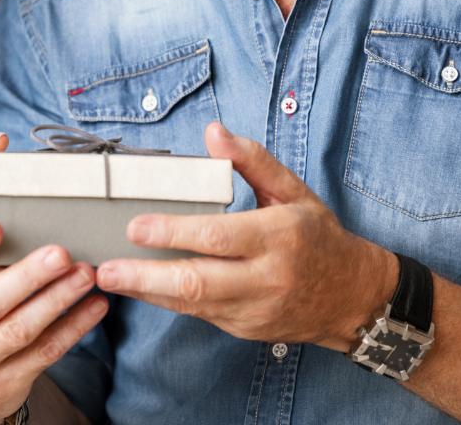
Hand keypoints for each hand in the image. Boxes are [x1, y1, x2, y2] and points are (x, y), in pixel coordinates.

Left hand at [96, 123, 396, 349]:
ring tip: (108, 279)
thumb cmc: (318, 236)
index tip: (136, 226)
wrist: (353, 297)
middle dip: (147, 276)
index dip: (173, 233)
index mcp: (277, 237)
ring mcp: (254, 310)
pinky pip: (198, 315)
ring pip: (193, 305)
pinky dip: (166, 301)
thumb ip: (252, 160)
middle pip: (198, 282)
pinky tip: (140, 288)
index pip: (217, 237)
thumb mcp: (293, 189)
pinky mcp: (244, 328)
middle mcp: (265, 278)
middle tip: (108, 268)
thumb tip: (214, 131)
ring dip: (147, 293)